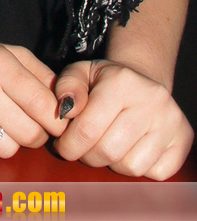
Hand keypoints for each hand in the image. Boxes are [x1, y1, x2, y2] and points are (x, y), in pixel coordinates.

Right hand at [0, 24, 65, 156]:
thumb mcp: (7, 53)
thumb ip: (41, 75)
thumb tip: (71, 105)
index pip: (44, 105)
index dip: (57, 118)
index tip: (57, 120)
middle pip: (30, 133)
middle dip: (37, 133)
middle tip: (30, 123)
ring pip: (9, 149)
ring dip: (10, 139)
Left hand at [54, 59, 193, 178]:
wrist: (141, 80)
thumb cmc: (105, 81)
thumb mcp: (81, 73)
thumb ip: (66, 87)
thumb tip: (65, 112)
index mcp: (121, 81)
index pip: (87, 129)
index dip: (68, 145)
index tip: (63, 145)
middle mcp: (151, 100)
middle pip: (108, 151)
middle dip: (87, 156)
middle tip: (82, 148)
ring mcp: (170, 121)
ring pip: (131, 166)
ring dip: (112, 163)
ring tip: (106, 145)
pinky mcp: (183, 140)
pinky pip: (154, 173)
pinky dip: (138, 167)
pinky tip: (129, 149)